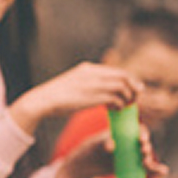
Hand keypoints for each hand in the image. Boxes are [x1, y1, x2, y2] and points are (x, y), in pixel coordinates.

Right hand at [10, 62, 141, 132]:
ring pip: (122, 86)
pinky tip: (116, 110)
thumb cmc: (56, 96)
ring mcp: (93, 84)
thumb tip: (98, 89)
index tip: (131, 90)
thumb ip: (86, 82)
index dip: (129, 80)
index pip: (117, 71)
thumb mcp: (73, 82)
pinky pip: (115, 98)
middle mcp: (93, 73)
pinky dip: (120, 104)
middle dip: (133, 87)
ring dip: (128, 97)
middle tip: (135, 98)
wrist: (42, 100)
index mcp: (88, 68)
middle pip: (124, 76)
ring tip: (126, 105)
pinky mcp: (93, 96)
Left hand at [55, 126, 167, 177]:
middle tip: (143, 152)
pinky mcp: (135, 167)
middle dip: (146, 148)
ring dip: (151, 159)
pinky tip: (163, 171)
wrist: (87, 166)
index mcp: (124, 132)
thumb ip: (102, 143)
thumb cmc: (90, 150)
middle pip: (144, 144)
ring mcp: (134, 155)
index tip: (141, 139)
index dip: (142, 133)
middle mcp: (132, 142)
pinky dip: (156, 170)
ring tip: (146, 164)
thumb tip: (112, 145)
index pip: (138, 129)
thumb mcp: (94, 145)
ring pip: (147, 156)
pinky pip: (148, 168)